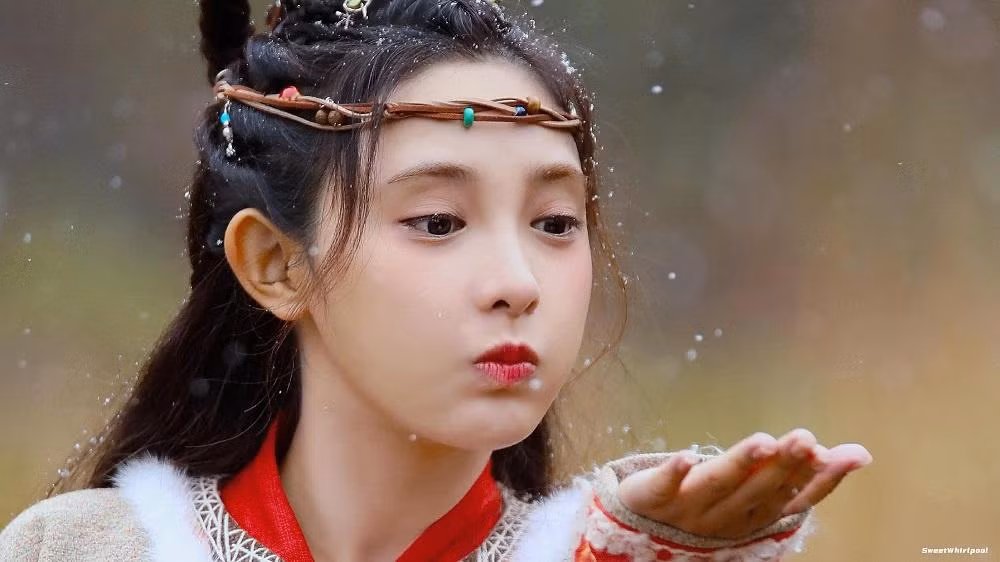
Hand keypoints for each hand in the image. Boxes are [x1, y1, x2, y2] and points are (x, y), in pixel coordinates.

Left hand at [617, 429, 871, 538]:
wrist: (640, 529)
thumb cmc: (709, 505)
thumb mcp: (755, 493)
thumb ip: (798, 474)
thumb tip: (858, 453)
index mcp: (755, 517)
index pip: (795, 499)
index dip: (823, 479)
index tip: (850, 455)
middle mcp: (727, 516)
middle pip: (760, 489)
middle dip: (785, 464)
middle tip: (806, 438)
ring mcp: (689, 509)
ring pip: (719, 484)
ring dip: (742, 464)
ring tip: (764, 441)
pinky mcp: (653, 497)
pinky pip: (664, 486)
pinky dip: (675, 472)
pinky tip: (687, 455)